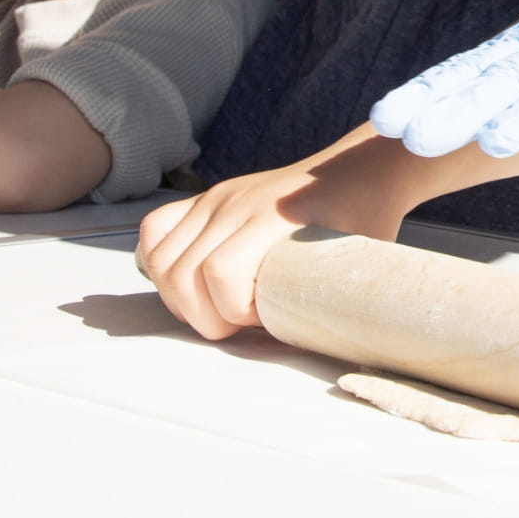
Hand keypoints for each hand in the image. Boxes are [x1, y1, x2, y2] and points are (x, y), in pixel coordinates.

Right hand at [138, 140, 415, 339]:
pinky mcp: (205, 200)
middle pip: (181, 273)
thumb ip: (335, 301)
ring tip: (217, 309)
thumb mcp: (359, 262)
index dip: (235, 311)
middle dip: (205, 317)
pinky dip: (161, 266)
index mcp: (274, 217)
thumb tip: (318, 345)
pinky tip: (192, 285)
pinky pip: (155, 232)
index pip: (221, 272)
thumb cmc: (363, 218)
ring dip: (180, 299)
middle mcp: (236, 203)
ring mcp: (215, 199)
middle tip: (240, 324)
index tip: (266, 319)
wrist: (357, 172)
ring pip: (160, 259)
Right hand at [368, 0, 518, 181]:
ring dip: (431, 95)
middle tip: (416, 140)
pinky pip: (466, 65)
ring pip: (475, 70)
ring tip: (385, 124)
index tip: (497, 138)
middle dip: (461, 110)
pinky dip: (430, 85)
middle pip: (507, 81)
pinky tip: (390, 112)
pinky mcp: (516, 46)